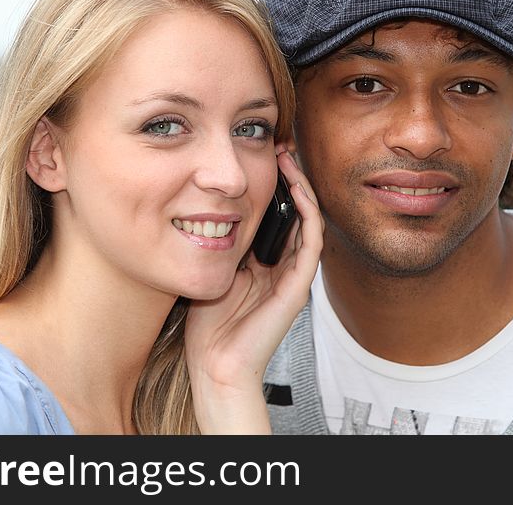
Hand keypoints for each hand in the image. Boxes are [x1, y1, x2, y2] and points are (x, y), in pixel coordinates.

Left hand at [185, 146, 323, 433]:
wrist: (215, 365)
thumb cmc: (208, 324)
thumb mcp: (209, 267)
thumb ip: (215, 241)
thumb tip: (201, 203)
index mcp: (265, 262)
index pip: (277, 213)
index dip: (274, 183)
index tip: (262, 153)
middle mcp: (283, 266)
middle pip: (295, 212)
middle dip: (290, 178)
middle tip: (280, 146)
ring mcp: (293, 276)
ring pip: (308, 221)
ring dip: (301, 188)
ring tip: (288, 159)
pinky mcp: (297, 288)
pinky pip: (311, 243)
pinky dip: (307, 214)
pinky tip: (296, 189)